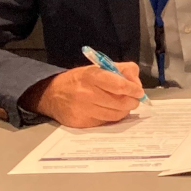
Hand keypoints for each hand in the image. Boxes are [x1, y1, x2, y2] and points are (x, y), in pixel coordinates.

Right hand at [22, 63, 142, 127]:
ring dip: (124, 111)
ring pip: (115, 115)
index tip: (139, 92)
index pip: (119, 85)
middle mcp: (86, 93)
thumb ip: (122, 70)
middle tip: (134, 99)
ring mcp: (83, 110)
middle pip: (120, 103)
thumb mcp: (99, 67)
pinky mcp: (81, 123)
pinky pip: (105, 122)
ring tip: (122, 105)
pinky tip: (108, 110)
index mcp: (92, 76)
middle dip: (132, 101)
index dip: (133, 89)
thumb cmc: (80, 79)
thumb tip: (136, 84)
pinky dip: (111, 117)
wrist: (52, 94)